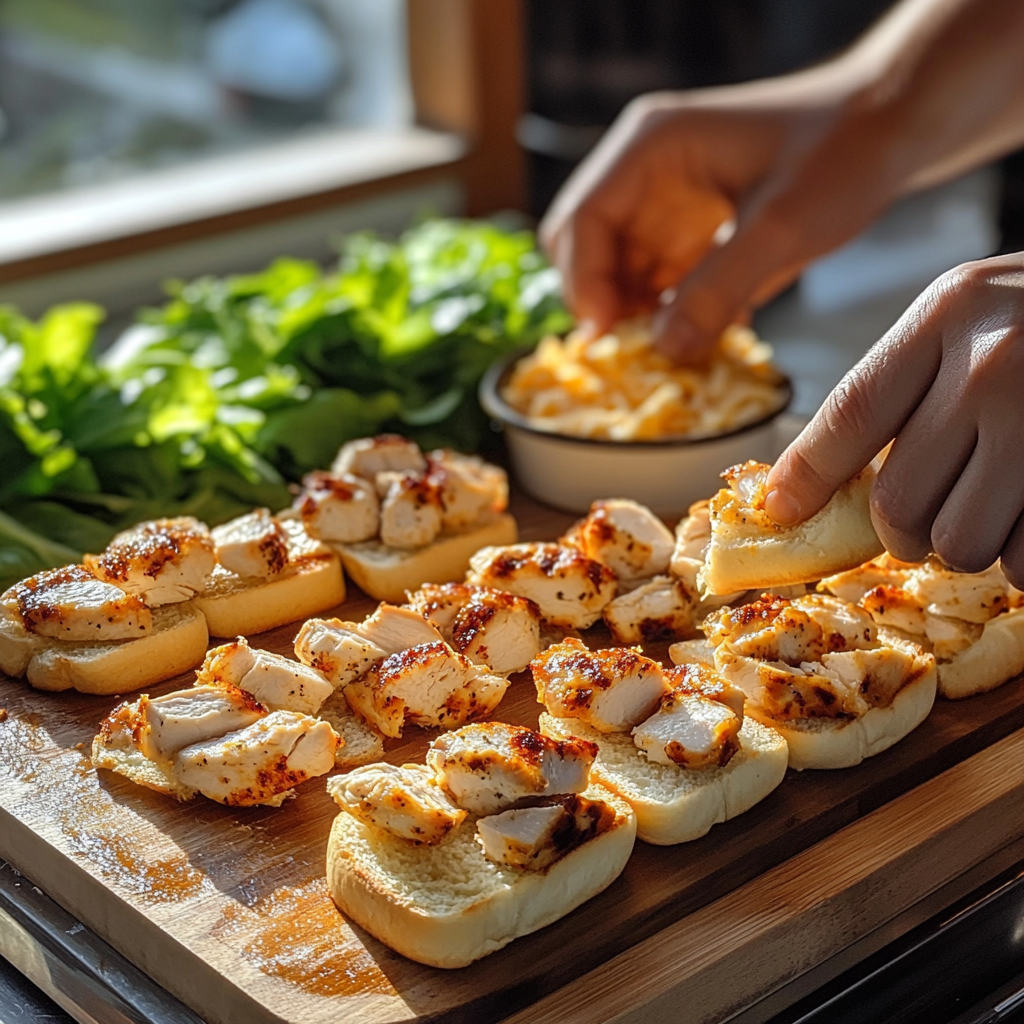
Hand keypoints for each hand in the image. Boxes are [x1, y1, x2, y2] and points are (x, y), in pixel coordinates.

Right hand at [540, 63, 905, 360]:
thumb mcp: (782, 226)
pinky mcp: (690, 232)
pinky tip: (702, 332)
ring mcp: (666, 204)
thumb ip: (719, 289)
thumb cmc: (843, 152)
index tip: (604, 336)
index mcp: (651, 148)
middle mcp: (647, 174)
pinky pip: (657, 283)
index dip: (584, 281)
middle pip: (587, 248)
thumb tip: (664, 349)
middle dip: (604, 301)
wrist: (892, 130)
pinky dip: (669, 314)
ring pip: (619, 273)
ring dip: (636, 316)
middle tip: (636, 348)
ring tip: (673, 349)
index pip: (583, 218)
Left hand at [765, 252, 1023, 585]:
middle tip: (927, 519)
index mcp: (949, 315)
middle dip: (904, 530)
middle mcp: (995, 362)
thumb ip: (907, 381)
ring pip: (960, 540)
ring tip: (996, 503)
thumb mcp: (973, 315)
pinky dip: (1022, 557)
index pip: (851, 414)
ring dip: (968, 543)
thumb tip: (815, 478)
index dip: (806, 475)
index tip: (778, 510)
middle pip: (899, 500)